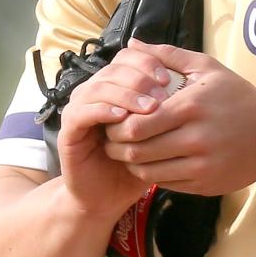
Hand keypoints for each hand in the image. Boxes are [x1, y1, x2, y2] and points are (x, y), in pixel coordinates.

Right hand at [55, 43, 185, 217]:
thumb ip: (167, 105)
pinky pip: (81, 112)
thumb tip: (187, 77)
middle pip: (113, 69)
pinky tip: (122, 117)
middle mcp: (94, 94)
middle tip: (163, 93)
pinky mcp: (68, 131)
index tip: (169, 78)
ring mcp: (79, 110)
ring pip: (98, 87)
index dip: (147, 62)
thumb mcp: (159, 132)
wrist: (109, 197)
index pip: (127, 58)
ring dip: (125, 93)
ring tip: (149, 107)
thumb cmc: (138, 163)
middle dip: (140, 78)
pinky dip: (101, 110)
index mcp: (115, 87)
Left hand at [103, 39, 255, 194]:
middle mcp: (196, 139)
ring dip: (131, 163)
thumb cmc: (238, 96)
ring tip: (128, 152)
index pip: (136, 124)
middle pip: (137, 151)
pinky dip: (152, 174)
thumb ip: (167, 55)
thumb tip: (132, 45)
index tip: (113, 119)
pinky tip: (152, 162)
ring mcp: (201, 166)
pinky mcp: (205, 185)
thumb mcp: (207, 68)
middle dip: (116, 146)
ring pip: (147, 172)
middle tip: (111, 139)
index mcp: (191, 107)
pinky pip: (165, 184)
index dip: (117, 125)